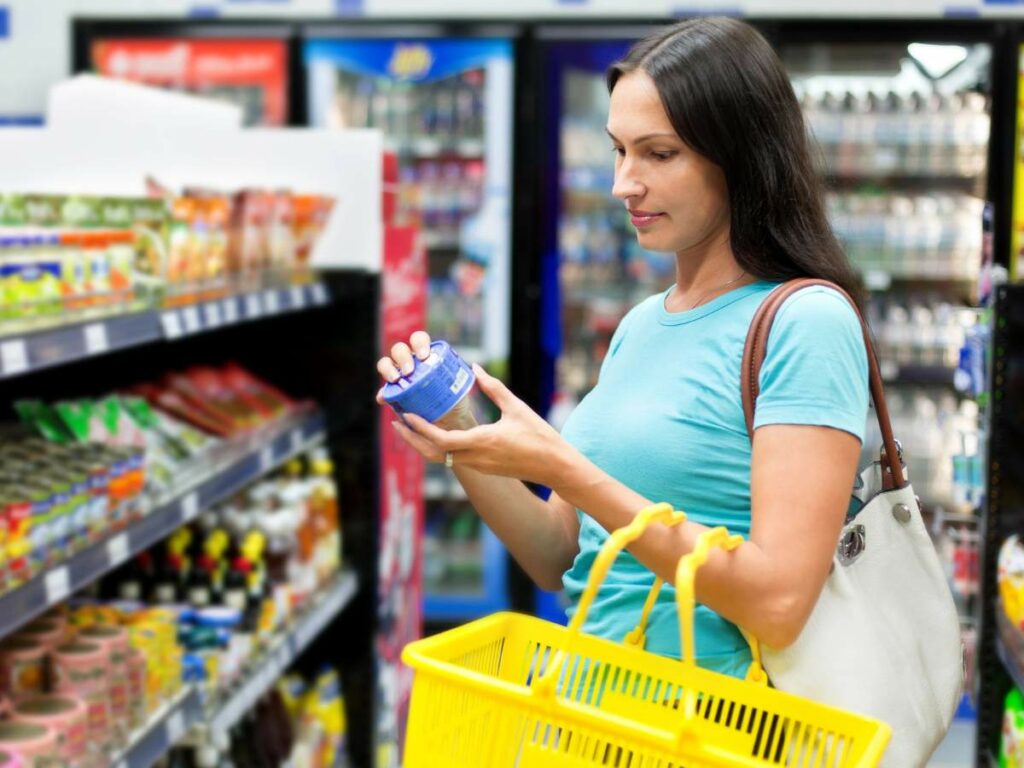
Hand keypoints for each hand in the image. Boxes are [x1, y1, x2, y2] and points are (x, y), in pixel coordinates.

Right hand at [376, 331, 476, 429]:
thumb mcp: (464, 387)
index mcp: (425, 354)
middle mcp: (410, 362)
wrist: (448, 422)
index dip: (418, 343)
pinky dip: (383, 394)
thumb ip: (473, 378)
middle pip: (399, 349)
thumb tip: (475, 367)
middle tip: (410, 370)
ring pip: (386, 364)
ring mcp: (398, 377)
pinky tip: (384, 398)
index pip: (418, 339)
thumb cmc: (456, 400)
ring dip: (388, 369)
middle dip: (402, 357)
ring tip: (397, 380)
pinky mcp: (393, 395)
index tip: (425, 356)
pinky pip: (383, 392)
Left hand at [392, 363, 570, 486]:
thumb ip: (493, 388)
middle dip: (411, 439)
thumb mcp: (516, 407)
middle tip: (396, 422)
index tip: (406, 415)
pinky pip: (454, 459)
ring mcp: (479, 466)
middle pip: (433, 454)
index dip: (420, 429)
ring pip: (442, 459)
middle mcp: (476, 458)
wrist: (554, 466)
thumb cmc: (539, 436)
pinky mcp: (484, 469)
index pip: (441, 439)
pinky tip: (435, 434)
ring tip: (410, 426)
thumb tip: (475, 368)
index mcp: (483, 441)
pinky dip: (439, 448)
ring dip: (423, 444)